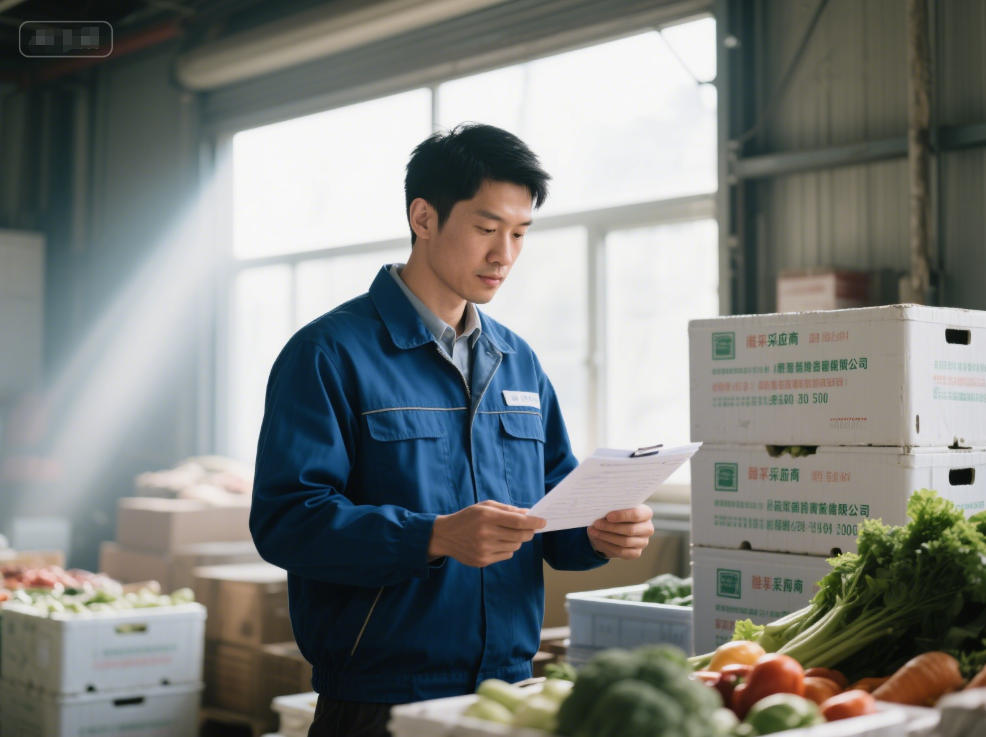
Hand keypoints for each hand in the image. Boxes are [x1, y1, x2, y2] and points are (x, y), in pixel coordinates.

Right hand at [428, 500, 545, 566]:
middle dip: (528, 531)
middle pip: (520, 536)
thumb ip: (507, 509)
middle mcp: (486, 533)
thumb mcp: (485, 506)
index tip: (543, 522)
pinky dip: (507, 549)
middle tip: (529, 528)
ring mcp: (484, 549)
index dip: (534, 522)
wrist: (445, 535)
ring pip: (515, 547)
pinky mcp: (483, 561)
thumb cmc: (468, 517)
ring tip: (506, 534)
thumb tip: (528, 514)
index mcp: (487, 516)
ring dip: (516, 540)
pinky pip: (506, 555)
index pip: (518, 521)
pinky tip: (497, 542)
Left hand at [586, 504, 653, 559]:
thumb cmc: (614, 514)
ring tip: (594, 531)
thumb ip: (612, 508)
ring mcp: (643, 542)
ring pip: (625, 542)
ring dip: (606, 536)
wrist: (613, 528)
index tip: (608, 516)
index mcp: (646, 513)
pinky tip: (598, 539)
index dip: (622, 516)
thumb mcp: (614, 508)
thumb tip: (601, 510)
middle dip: (611, 527)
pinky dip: (608, 545)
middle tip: (596, 523)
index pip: (637, 514)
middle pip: (630, 530)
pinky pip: (621, 552)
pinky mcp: (636, 553)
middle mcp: (647, 528)